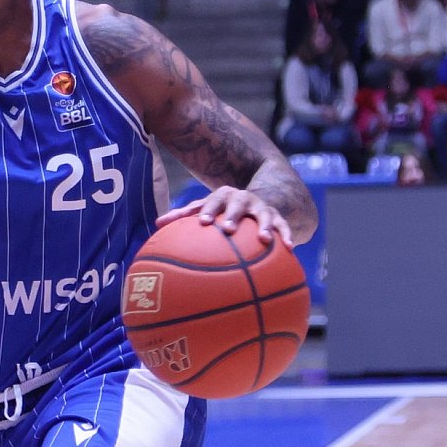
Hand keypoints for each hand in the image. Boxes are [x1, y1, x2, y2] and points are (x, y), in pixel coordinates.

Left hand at [158, 185, 292, 245]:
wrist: (256, 199)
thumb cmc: (221, 209)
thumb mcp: (205, 208)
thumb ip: (183, 216)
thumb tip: (156, 223)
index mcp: (223, 197)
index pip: (213, 200)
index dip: (208, 210)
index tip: (203, 222)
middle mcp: (243, 199)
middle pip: (239, 204)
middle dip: (233, 215)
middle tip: (228, 229)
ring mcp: (262, 207)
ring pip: (265, 214)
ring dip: (265, 226)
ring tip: (265, 240)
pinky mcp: (278, 217)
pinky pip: (284, 227)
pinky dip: (287, 236)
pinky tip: (290, 249)